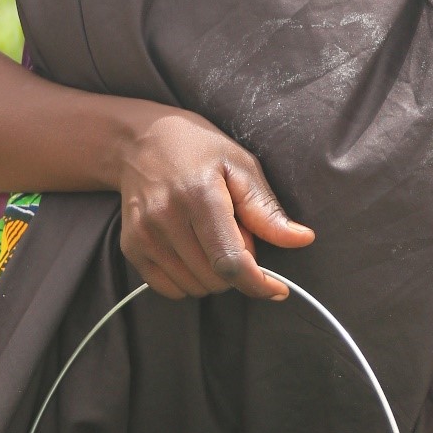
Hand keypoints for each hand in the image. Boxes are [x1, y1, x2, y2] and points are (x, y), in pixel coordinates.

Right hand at [114, 105, 313, 301]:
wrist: (140, 142)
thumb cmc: (199, 150)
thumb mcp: (241, 167)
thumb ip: (267, 210)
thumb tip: (302, 239)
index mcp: (199, 196)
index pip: (230, 261)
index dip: (257, 284)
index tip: (277, 289)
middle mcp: (166, 218)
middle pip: (215, 278)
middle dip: (237, 269)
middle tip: (235, 236)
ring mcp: (144, 235)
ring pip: (193, 288)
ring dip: (213, 276)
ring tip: (210, 239)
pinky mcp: (131, 247)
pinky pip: (168, 289)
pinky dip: (188, 280)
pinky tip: (191, 250)